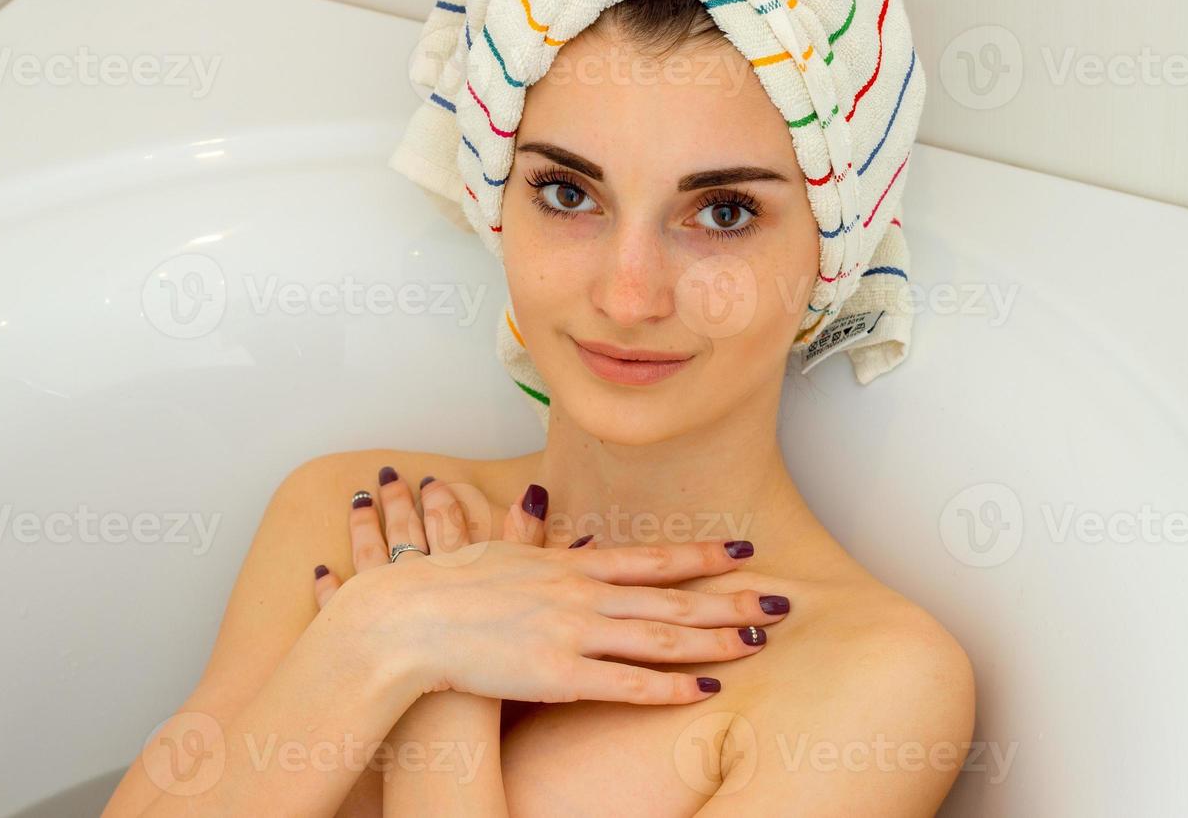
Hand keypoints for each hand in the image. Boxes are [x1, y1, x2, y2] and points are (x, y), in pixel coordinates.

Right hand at [316, 470, 785, 706]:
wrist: (405, 622)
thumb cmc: (442, 586)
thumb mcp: (490, 547)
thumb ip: (524, 530)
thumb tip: (537, 498)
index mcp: (568, 565)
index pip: (651, 558)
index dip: (701, 555)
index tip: (743, 550)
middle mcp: (581, 594)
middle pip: (673, 598)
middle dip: (732, 599)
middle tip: (783, 601)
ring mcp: (573, 634)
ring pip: (662, 637)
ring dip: (716, 639)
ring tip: (759, 641)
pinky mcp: (559, 676)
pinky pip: (628, 684)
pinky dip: (670, 687)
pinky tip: (705, 689)